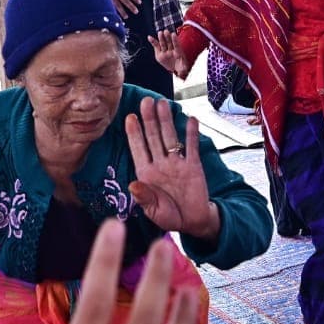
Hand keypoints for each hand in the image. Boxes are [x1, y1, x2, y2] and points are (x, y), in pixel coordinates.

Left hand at [125, 98, 217, 237]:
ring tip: (162, 103)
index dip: (134, 133)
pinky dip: (191, 133)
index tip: (130, 117)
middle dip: (149, 119)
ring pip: (170, 137)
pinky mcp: (193, 166)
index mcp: (146, 174)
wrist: (193, 222)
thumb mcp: (153, 212)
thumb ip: (144, 198)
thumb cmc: (169, 217)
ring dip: (166, 120)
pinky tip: (191, 119)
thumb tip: (133, 185)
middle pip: (153, 137)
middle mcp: (160, 164)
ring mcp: (177, 163)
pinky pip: (192, 147)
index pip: (138, 149)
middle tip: (146, 101)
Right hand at [149, 30, 188, 79]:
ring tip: (160, 33)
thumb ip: (182, 71)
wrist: (175, 68)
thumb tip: (181, 73)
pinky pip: (156, 46)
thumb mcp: (183, 70)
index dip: (175, 40)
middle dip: (168, 37)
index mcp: (178, 53)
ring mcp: (166, 51)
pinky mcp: (160, 52)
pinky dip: (153, 42)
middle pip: (169, 43)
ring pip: (163, 44)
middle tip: (166, 31)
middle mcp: (172, 50)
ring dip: (161, 38)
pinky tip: (149, 37)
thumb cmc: (180, 67)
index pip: (176, 45)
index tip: (173, 34)